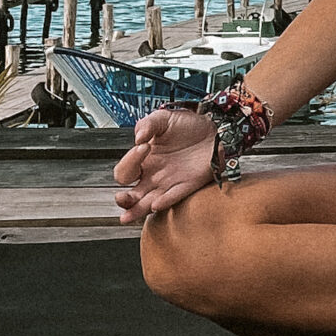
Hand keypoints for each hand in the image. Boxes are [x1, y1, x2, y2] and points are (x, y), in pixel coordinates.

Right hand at [112, 107, 216, 223]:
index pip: (125, 170)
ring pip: (148, 203)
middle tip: (120, 197)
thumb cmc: (188, 125)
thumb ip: (147, 124)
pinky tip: (156, 205)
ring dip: (137, 210)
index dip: (130, 160)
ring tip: (127, 216)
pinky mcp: (186, 186)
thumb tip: (137, 138)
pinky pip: (173, 197)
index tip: (143, 146)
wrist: (214, 129)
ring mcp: (169, 184)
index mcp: (143, 161)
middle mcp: (153, 176)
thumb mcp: (163, 119)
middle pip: (131, 195)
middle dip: (124, 199)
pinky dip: (164, 202)